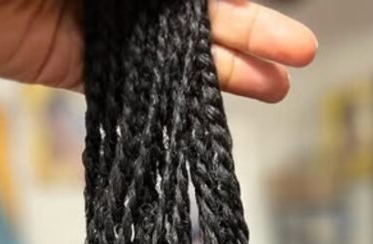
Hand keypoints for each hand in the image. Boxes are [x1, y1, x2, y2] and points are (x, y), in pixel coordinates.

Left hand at [0, 0, 316, 102]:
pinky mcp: (74, 64)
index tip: (282, 29)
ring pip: (173, 56)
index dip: (237, 9)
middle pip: (195, 19)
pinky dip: (167, 99)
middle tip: (297, 57)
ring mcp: (101, 28)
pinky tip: (204, 106)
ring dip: (222, 72)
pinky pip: (132, 85)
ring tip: (274, 87)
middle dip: (247, 36)